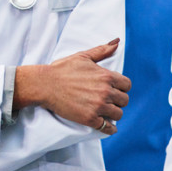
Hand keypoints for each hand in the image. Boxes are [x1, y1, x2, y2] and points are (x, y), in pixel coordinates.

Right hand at [14, 39, 130, 134]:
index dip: (122, 88)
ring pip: (118, 114)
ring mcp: (98, 106)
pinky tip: (108, 126)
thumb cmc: (62, 69)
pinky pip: (108, 127)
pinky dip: (110, 128)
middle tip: (109, 101)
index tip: (115, 90)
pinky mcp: (89, 118)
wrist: (45, 84)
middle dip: (118, 101)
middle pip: (124, 100)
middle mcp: (105, 91)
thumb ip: (101, 50)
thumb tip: (116, 42)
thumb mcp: (82, 56)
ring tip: (106, 112)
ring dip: (113, 114)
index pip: (127, 85)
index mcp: (105, 76)